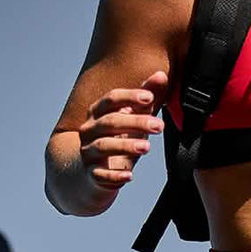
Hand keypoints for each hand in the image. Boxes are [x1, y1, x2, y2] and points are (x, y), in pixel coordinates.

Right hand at [78, 70, 168, 192]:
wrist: (89, 174)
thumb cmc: (115, 142)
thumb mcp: (131, 121)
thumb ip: (144, 100)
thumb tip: (161, 75)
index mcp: (98, 114)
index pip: (110, 99)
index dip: (129, 96)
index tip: (150, 98)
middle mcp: (89, 131)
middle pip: (110, 122)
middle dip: (135, 122)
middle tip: (159, 126)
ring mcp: (88, 153)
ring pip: (103, 146)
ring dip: (125, 146)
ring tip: (147, 147)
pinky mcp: (92, 176)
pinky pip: (100, 175)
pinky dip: (114, 176)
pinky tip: (129, 176)